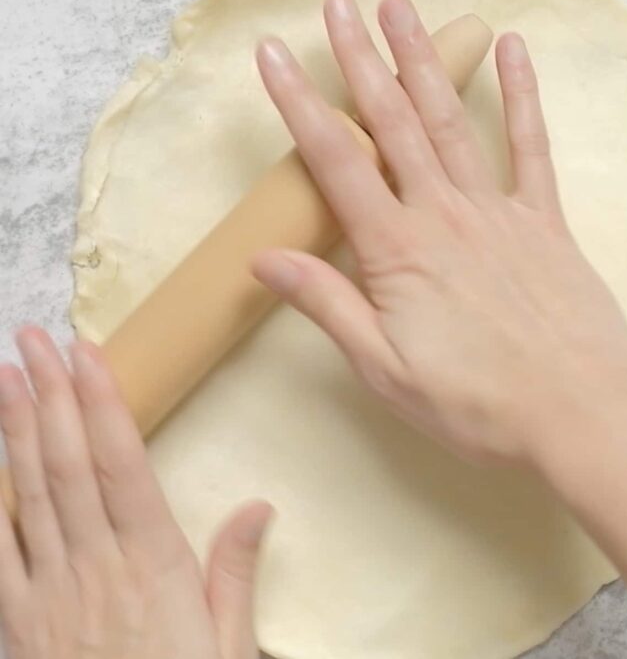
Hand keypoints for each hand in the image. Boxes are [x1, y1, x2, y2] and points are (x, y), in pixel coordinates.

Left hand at [0, 327, 270, 658]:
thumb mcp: (229, 645)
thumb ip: (235, 571)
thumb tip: (259, 505)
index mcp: (152, 564)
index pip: (121, 467)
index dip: (101, 406)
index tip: (87, 355)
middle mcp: (94, 567)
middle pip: (67, 467)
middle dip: (51, 396)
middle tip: (34, 340)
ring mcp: (47, 593)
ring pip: (27, 496)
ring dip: (16, 431)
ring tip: (5, 376)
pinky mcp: (17, 622)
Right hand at [253, 0, 626, 464]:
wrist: (577, 411)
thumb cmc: (476, 402)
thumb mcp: (384, 368)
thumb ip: (327, 305)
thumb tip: (265, 260)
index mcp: (397, 251)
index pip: (336, 162)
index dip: (300, 104)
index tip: (273, 56)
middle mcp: (443, 215)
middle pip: (393, 123)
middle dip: (362, 60)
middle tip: (339, 6)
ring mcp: (498, 212)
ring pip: (451, 121)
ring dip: (423, 61)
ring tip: (400, 10)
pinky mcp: (544, 221)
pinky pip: (530, 147)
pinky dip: (521, 96)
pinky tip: (511, 51)